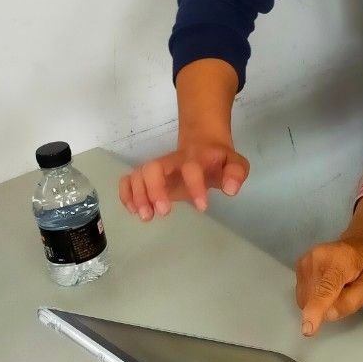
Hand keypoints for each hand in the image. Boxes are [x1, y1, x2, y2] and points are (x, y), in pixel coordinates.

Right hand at [118, 135, 249, 220]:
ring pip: (138, 174)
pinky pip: (128, 180)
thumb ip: (236, 173)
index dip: (195, 186)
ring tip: (146, 216)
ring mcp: (157, 169)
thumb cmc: (217, 161)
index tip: (202, 208)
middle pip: (153, 168)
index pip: (191, 168)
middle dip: (154, 190)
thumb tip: (231, 189)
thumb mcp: (234, 163)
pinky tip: (133, 210)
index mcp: (195, 159)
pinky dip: (126, 194)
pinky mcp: (147, 177)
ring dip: (137, 195)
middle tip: (163, 212)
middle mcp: (171, 162)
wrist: (202, 145)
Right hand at [294, 222, 362, 336]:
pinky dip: (315, 295)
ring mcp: (306, 260)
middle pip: (314, 298)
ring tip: (339, 286)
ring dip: (321, 301)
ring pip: (306, 298)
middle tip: (347, 291)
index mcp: (341, 260)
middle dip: (328, 305)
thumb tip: (328, 314)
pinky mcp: (300, 265)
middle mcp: (317, 258)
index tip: (307, 330)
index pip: (325, 289)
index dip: (315, 310)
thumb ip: (353, 301)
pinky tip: (329, 284)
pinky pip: (303, 293)